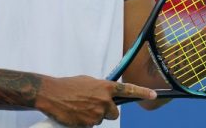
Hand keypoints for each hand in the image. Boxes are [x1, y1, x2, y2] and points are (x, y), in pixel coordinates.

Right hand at [34, 75, 155, 126]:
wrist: (51, 94)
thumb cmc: (68, 86)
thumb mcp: (88, 82)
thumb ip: (100, 88)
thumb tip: (105, 95)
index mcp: (105, 87)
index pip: (128, 89)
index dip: (142, 92)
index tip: (154, 94)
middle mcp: (104, 100)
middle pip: (114, 113)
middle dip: (106, 111)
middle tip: (93, 106)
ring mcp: (97, 113)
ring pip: (101, 119)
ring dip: (94, 116)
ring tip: (80, 108)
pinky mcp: (89, 123)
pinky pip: (91, 125)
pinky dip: (85, 122)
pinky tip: (76, 114)